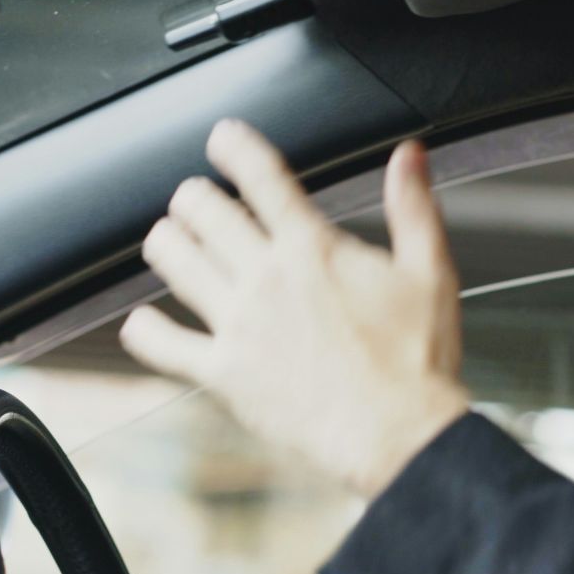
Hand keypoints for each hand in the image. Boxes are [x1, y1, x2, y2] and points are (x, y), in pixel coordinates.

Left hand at [119, 120, 470, 499]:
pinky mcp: (224, 374)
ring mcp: (239, 325)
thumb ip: (413, 207)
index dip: (234, 146)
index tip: (223, 138)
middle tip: (200, 200)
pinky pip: (161, 344)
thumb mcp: (431, 273)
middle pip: (202, 209)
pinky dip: (144, 330)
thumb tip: (408, 154)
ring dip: (166, 242)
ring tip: (172, 241)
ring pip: (172, 260)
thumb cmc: (418, 361)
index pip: (260, 176)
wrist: (399, 435)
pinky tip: (143, 322)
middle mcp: (266, 278)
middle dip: (195, 196)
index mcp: (312, 248)